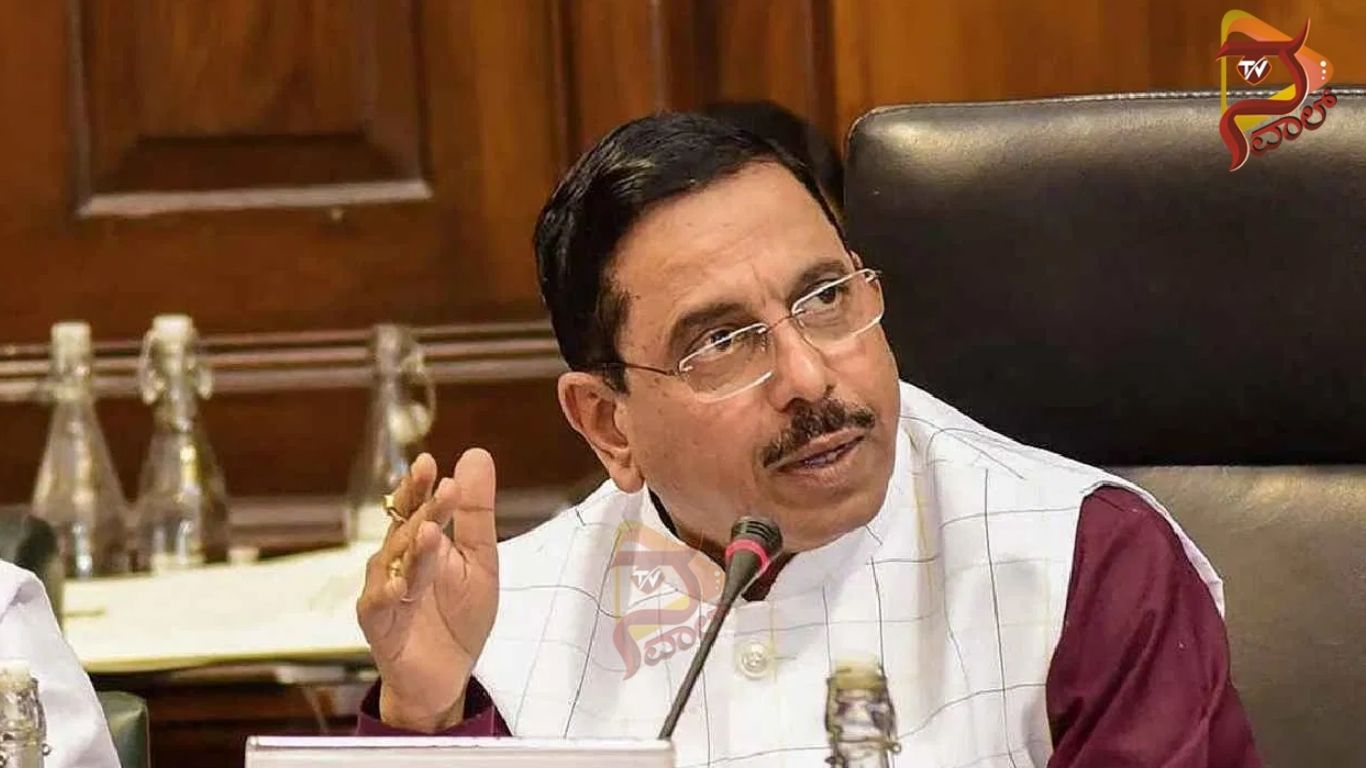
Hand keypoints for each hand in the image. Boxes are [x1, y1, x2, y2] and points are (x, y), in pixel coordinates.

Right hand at [355, 449, 498, 731]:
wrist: (447, 676)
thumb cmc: (459, 615)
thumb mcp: (480, 560)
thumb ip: (476, 514)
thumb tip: (475, 454)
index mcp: (420, 542)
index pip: (417, 506)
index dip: (420, 485)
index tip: (430, 462)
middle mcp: (397, 561)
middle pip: (406, 528)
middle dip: (423, 507)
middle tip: (441, 485)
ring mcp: (385, 591)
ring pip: (395, 564)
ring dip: (412, 548)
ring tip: (430, 531)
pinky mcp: (379, 625)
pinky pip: (379, 606)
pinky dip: (389, 595)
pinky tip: (402, 586)